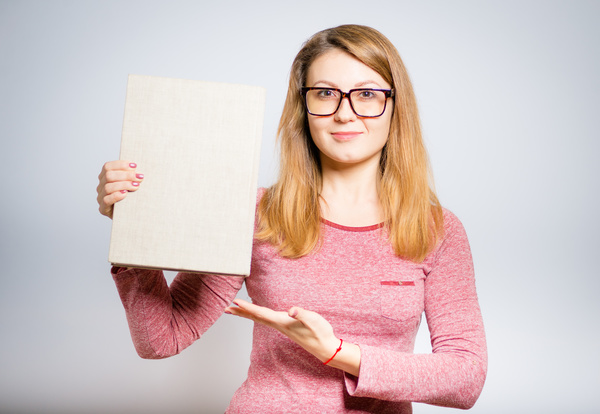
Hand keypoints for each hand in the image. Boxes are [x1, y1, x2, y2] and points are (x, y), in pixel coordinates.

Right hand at [96, 161, 143, 218]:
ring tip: (136, 186)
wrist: (128, 216)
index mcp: (105, 177)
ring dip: (124, 185)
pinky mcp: (103, 208)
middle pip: (109, 176)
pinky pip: (106, 200)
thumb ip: (131, 176)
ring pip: (108, 187)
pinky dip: (116, 196)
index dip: (120, 164)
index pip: (108, 167)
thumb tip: (139, 170)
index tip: (134, 166)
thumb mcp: (130, 184)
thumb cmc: (130, 198)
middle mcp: (101, 186)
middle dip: (126, 175)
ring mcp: (100, 197)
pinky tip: (125, 194)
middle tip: (139, 177)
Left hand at [225, 299, 359, 375]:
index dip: (248, 307)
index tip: (235, 302)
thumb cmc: (321, 333)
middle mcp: (279, 325)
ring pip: (260, 318)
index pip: (261, 313)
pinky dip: (257, 314)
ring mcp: (281, 326)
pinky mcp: (285, 326)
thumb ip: (303, 314)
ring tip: (235, 310)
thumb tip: (292, 310)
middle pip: (256, 317)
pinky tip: (257, 313)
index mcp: (282, 321)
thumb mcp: (314, 320)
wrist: (325, 347)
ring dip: (247, 314)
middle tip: (226, 308)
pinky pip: (266, 319)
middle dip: (241, 312)